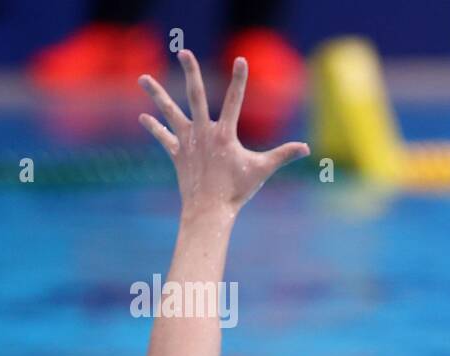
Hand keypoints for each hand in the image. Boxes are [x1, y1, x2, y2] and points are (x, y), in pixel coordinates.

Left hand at [139, 49, 308, 218]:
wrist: (210, 210)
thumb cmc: (238, 191)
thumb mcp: (263, 170)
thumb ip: (283, 155)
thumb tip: (307, 148)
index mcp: (225, 134)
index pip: (235, 100)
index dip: (240, 79)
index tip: (240, 59)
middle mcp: (204, 133)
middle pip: (196, 96)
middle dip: (191, 72)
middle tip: (184, 52)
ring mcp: (187, 142)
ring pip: (170, 112)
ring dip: (156, 94)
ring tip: (142, 78)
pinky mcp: (177, 154)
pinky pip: (163, 138)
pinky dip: (154, 128)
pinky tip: (144, 117)